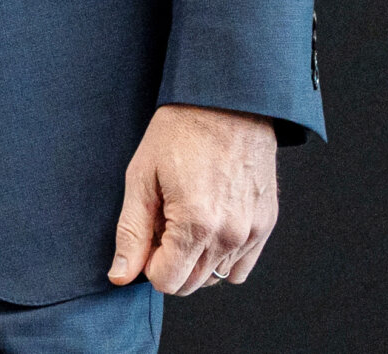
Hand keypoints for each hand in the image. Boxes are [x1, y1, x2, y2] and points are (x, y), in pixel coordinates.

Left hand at [110, 104, 278, 293]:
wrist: (227, 103)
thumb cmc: (180, 132)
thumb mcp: (142, 177)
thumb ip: (132, 232)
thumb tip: (121, 275)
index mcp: (196, 224)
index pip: (167, 282)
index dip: (149, 263)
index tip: (148, 234)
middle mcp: (229, 235)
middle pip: (192, 284)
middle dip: (170, 262)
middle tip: (164, 222)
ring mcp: (252, 231)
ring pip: (216, 277)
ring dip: (196, 260)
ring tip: (187, 219)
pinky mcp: (266, 224)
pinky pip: (241, 265)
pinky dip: (222, 256)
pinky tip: (210, 224)